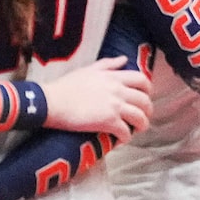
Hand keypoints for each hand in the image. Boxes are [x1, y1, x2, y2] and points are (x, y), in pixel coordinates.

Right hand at [39, 61, 153, 138]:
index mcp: (113, 77)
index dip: (148, 90)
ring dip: (140, 126)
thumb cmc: (64, 86)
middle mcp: (118, 90)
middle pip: (145, 101)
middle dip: (147, 111)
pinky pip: (125, 132)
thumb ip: (108, 64)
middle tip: (140, 117)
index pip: (142, 80)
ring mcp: (115, 106)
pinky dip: (125, 138)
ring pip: (140, 118)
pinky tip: (119, 140)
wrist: (51, 101)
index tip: (143, 96)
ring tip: (133, 131)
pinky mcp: (108, 122)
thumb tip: (124, 59)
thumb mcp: (88, 69)